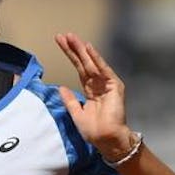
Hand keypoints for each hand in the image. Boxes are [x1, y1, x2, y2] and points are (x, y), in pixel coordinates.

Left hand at [55, 33, 136, 160]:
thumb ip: (70, 100)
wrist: (106, 139)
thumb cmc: (94, 130)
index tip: (60, 43)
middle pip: (83, 62)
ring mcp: (107, 84)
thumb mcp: (76, 113)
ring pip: (91, 63)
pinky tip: (88, 48)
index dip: (70, 56)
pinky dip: (96, 58)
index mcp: (91, 90)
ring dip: (82, 50)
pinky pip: (103, 69)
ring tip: (71, 37)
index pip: (78, 68)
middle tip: (63, 35)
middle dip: (74, 49)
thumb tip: (60, 87)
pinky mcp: (114, 85)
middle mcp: (98, 84)